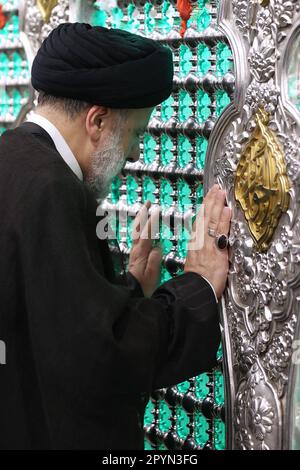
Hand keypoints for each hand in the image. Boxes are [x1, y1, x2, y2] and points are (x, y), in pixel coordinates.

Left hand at [128, 201, 161, 297]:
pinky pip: (137, 237)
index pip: (146, 233)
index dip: (151, 221)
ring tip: (144, 210)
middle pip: (138, 229)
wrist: (132, 294)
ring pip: (136, 232)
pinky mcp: (134, 256)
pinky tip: (141, 228)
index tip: (155, 210)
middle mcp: (136, 251)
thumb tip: (157, 246)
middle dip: (142, 215)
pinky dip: (139, 228)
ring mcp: (134, 252)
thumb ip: (155, 260)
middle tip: (148, 202)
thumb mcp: (152, 275)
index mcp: (141, 254)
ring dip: (140, 219)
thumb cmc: (143, 287)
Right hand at [184, 184, 230, 298]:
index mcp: (194, 243)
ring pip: (212, 220)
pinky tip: (227, 210)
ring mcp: (207, 244)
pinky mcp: (216, 249)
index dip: (204, 209)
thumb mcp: (197, 263)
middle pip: (205, 217)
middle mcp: (199, 241)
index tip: (208, 198)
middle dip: (210, 201)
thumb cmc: (197, 281)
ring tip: (220, 192)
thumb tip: (205, 246)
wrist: (196, 289)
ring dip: (216, 205)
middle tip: (215, 188)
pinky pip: (220, 231)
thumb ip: (202, 252)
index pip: (200, 222)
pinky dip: (223, 220)